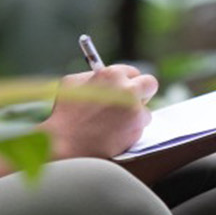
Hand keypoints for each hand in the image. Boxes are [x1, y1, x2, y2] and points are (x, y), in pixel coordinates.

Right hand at [38, 64, 158, 159]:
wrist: (65, 142)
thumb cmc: (65, 113)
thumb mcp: (72, 83)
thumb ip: (93, 76)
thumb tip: (104, 75)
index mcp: (111, 74)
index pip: (133, 72)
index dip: (128, 81)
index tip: (125, 88)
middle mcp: (127, 89)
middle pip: (150, 84)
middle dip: (143, 92)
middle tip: (133, 102)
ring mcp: (134, 109)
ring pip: (146, 111)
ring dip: (134, 117)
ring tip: (113, 125)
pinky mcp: (136, 128)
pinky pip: (140, 128)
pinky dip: (130, 132)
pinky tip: (113, 135)